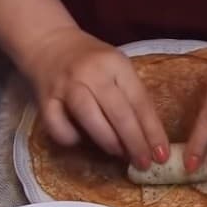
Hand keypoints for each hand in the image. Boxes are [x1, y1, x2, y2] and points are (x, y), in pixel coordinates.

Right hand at [20, 27, 168, 169]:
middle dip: (135, 143)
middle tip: (144, 164)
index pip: (140, 101)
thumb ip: (131, 98)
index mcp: (116, 64)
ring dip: (109, 142)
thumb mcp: (117, 68)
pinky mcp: (44, 99)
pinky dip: (71, 138)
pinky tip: (80, 140)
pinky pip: (59, 127)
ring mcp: (66, 85)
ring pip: (91, 119)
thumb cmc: (92, 61)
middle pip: (119, 113)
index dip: (153, 131)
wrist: (49, 42)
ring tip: (119, 155)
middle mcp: (92, 73)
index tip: (162, 155)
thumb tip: (147, 140)